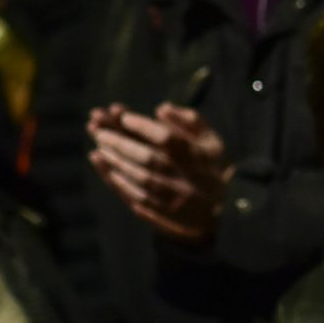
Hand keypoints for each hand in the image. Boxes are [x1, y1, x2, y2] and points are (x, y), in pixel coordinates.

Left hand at [87, 102, 234, 242]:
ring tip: (98, 146)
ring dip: (116, 162)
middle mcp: (186, 178)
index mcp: (198, 156)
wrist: (225, 211)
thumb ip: (190, 120)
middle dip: (120, 143)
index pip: (167, 138)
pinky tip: (107, 170)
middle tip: (99, 130)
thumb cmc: (214, 167)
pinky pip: (138, 198)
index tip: (124, 116)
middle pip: (148, 158)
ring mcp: (174, 198)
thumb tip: (161, 108)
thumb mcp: (211, 139)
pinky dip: (121, 184)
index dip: (143, 126)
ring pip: (140, 179)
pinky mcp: (165, 214)